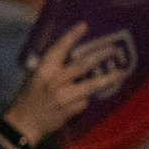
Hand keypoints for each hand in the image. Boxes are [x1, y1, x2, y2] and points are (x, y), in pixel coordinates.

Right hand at [2, 23, 102, 147]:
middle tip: (113, 48)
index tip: (84, 26)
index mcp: (44, 70)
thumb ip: (51, 67)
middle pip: (82, 65)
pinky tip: (85, 97)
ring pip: (92, 85)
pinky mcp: (72, 109)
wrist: (26, 123)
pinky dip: (87, 98)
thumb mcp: (35, 77)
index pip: (58, 49)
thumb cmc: (29, 97)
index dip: (71, 36)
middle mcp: (55, 81)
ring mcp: (65, 96)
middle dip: (99, 55)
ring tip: (122, 73)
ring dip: (108, 78)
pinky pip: (86, 100)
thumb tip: (71, 55)